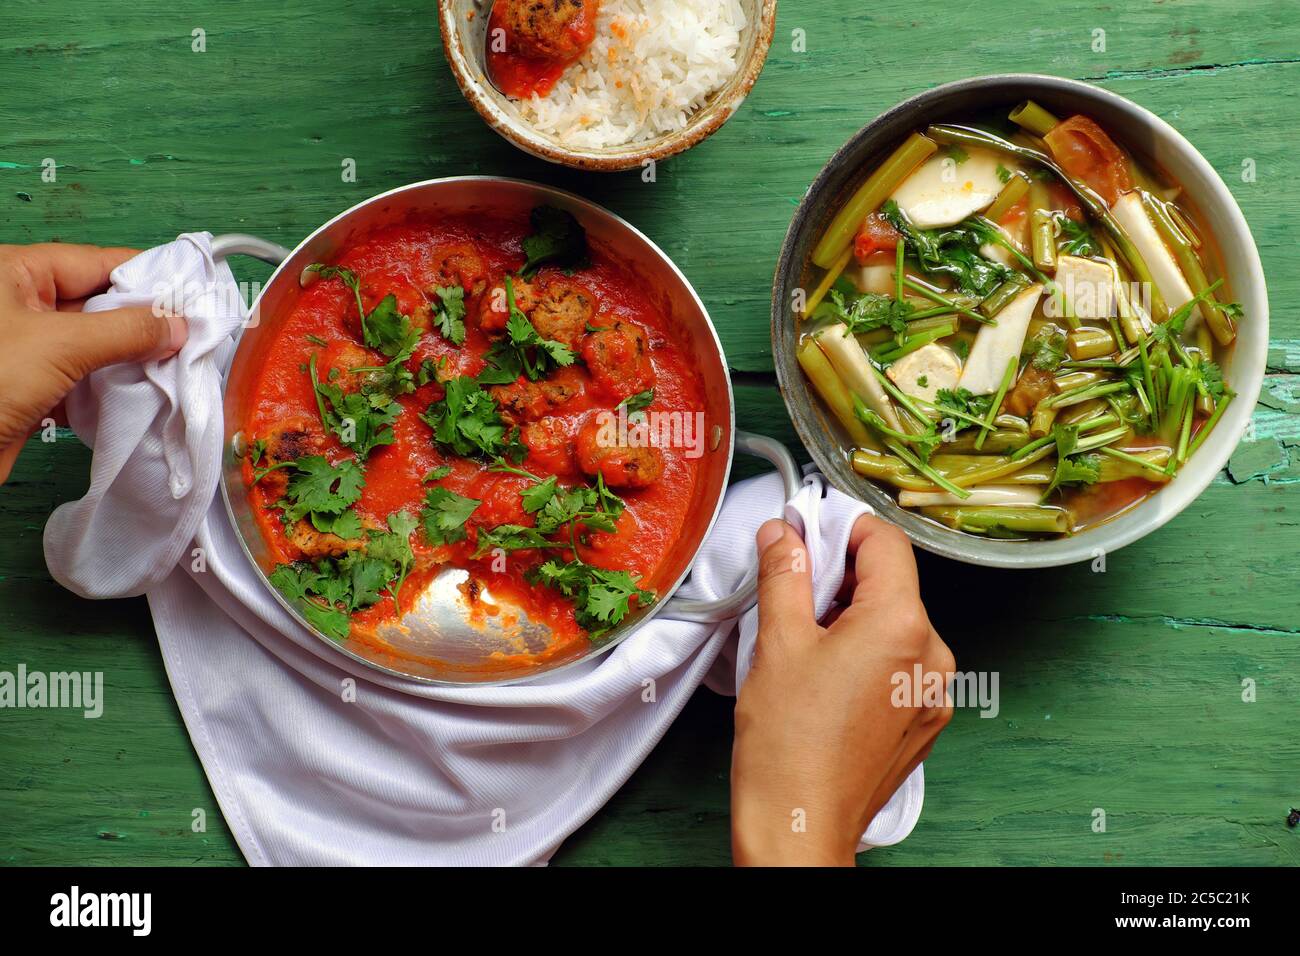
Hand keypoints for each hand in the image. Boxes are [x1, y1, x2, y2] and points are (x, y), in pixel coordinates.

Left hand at [0, 243, 186, 483]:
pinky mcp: (31, 389)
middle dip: (146, 323)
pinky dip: (114, 390)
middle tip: (196, 337)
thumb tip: (177, 324)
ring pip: (97, 346)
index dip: (149, 277)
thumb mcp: (59, 345)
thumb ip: (125, 331)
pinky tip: (146, 397)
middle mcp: (21, 305)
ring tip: (180, 368)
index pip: (99, 263)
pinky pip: (85, 380)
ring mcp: (27, 348)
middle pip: (102, 304)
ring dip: (134, 361)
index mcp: (15, 272)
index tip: (195, 294)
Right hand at [731, 514, 955, 865]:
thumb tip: (785, 532)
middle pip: (891, 584)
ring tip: (805, 647)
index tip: (807, 532)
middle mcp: (932, 655)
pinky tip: (826, 679)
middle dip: (842, 578)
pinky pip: (901, 665)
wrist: (799, 825)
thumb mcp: (778, 642)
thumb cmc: (788, 744)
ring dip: (853, 619)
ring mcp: (934, 693)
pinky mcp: (924, 721)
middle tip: (792, 593)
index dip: (842, 527)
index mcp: (901, 624)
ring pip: (895, 625)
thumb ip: (786, 573)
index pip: (885, 542)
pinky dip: (867, 656)